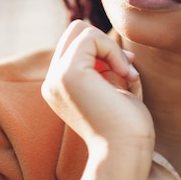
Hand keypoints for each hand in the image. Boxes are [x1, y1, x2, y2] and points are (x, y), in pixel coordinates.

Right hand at [42, 20, 153, 150]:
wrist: (126, 149)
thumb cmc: (128, 124)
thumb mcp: (113, 87)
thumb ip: (105, 65)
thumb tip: (108, 41)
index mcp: (60, 86)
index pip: (76, 45)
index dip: (104, 50)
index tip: (127, 69)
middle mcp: (52, 81)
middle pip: (75, 31)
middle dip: (105, 44)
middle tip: (126, 69)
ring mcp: (56, 77)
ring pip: (81, 30)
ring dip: (111, 48)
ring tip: (127, 74)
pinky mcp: (67, 73)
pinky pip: (91, 37)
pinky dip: (114, 50)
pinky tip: (125, 74)